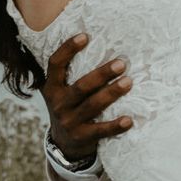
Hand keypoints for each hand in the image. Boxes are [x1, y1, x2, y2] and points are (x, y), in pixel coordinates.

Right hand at [43, 32, 133, 163]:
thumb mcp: (61, 91)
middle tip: (122, 63)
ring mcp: (69, 121)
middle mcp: (58, 104)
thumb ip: (71, 73)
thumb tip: (98, 42)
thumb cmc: (70, 107)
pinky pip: (100, 130)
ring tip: (128, 82)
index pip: (55, 65)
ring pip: (92, 106)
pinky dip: (115, 126)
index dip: (68, 49)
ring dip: (111, 93)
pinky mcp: (81, 137)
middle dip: (102, 74)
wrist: (64, 144)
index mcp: (52, 88)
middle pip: (81, 87)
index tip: (85, 36)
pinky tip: (129, 120)